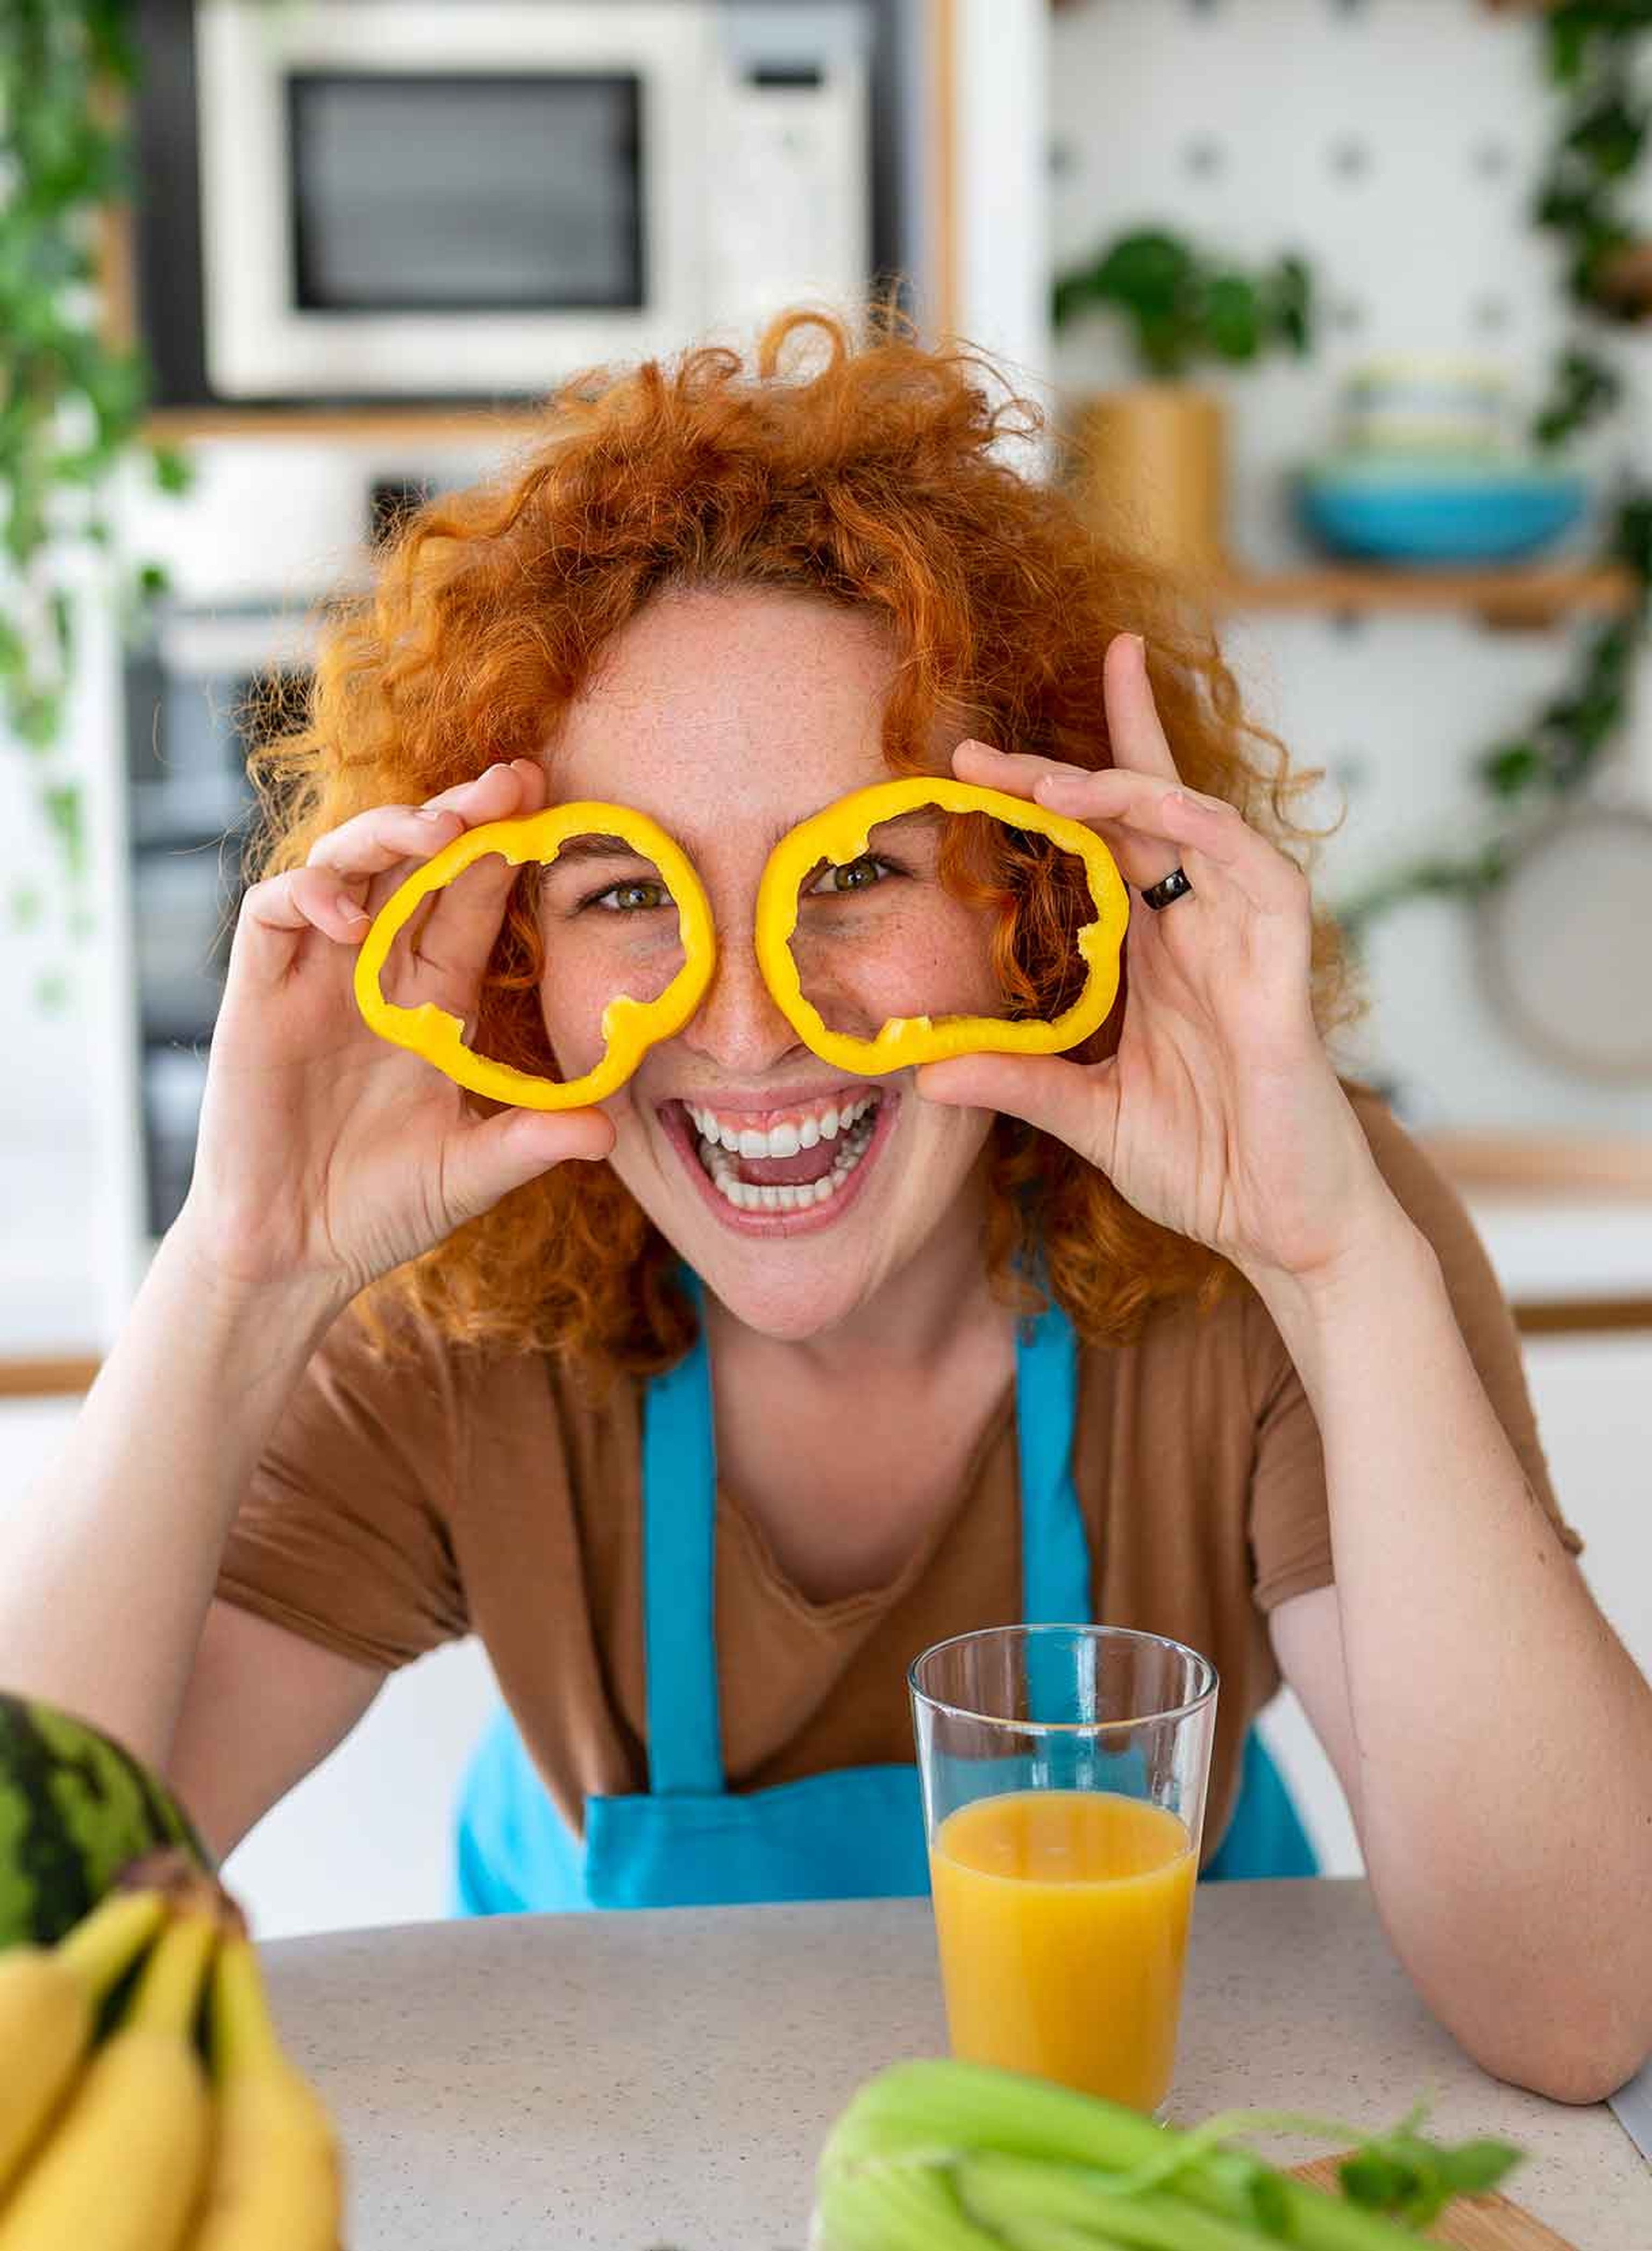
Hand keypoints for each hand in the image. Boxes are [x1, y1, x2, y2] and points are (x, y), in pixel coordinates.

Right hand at [180, 757, 613, 1303]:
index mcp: (434, 997)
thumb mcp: (470, 1171)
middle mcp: (376, 971)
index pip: (472, 901)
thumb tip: (608, 1131)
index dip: (504, 849)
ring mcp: (314, 978)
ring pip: (344, 866)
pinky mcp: (257, 996)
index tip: (550, 804)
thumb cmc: (380, 1208)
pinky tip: (347, 915)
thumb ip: (531, 1141)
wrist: (293, 1254)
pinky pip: (273, 915)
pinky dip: (308, 896)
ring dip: (387, 835)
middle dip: (460, 813)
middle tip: (512, 782)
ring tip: (437, 829)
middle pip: (415, 863)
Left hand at [916, 633, 1399, 1288]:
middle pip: (1141, 809)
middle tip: (976, 745)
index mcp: (1157, 952)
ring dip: (1129, 786)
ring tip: (1047, 781)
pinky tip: (1159, 808)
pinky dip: (1211, 833)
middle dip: (1069, 763)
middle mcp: (1201, 930)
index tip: (971, 759)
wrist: (1287, 1233)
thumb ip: (1018, 1082)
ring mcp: (1248, 944)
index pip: (1105, 841)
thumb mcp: (1090, 1117)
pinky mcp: (1287, 974)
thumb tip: (924, 1071)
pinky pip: (1263, 878)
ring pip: (1198, 823)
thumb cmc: (1210, 1167)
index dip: (1056, 787)